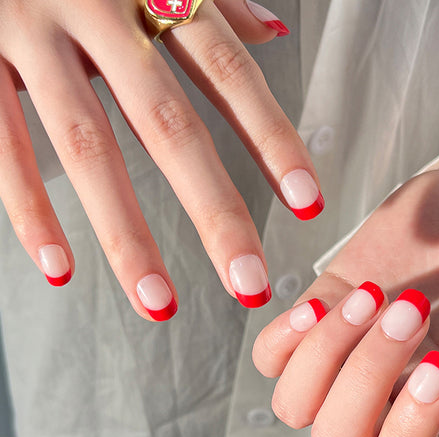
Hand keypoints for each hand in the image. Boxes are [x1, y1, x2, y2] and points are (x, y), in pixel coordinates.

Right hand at [0, 0, 321, 319]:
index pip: (230, 76)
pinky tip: (59, 268)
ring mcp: (30, 33)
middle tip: (248, 284)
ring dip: (127, 237)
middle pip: (170, 128)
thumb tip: (270, 34)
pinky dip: (29, 209)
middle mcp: (99, 12)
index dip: (272, 141)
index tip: (307, 206)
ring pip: (88, 150)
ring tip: (160, 304)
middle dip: (215, 213)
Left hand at [253, 117, 438, 436]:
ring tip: (373, 297)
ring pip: (293, 402)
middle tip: (414, 310)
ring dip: (326, 352)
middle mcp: (380, 397)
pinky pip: (270, 354)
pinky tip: (325, 303)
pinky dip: (285, 336)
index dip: (408, 433)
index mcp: (433, 417)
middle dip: (369, 374)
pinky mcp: (316, 315)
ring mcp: (341, 358)